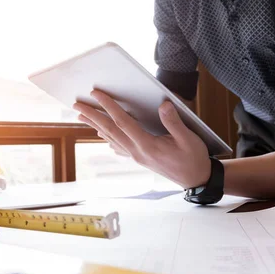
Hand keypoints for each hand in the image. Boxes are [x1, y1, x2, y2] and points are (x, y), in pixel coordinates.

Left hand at [72, 89, 211, 188]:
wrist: (196, 179)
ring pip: (112, 138)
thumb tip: (163, 105)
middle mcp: (138, 152)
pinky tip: (103, 135)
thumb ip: (174, 122)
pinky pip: (120, 146)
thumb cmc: (194, 158)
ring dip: (96, 125)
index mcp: (147, 145)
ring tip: (83, 116)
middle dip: (93, 116)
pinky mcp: (140, 159)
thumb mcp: (189, 139)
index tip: (96, 94)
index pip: (123, 122)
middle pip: (110, 130)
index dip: (109, 106)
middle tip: (77, 105)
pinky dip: (109, 138)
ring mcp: (137, 157)